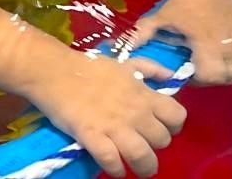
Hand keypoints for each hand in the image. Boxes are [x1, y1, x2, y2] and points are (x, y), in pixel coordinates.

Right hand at [25, 48, 185, 177]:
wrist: (54, 71)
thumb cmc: (90, 67)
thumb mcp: (125, 63)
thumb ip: (150, 69)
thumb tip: (171, 77)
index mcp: (143, 93)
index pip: (177, 116)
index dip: (173, 125)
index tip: (161, 127)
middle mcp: (135, 111)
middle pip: (163, 141)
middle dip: (155, 146)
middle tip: (143, 144)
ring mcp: (114, 125)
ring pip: (143, 157)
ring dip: (143, 167)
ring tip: (135, 167)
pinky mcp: (93, 137)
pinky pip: (112, 162)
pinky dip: (116, 170)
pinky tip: (115, 168)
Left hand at [126, 0, 231, 85]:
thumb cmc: (184, 2)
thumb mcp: (162, 17)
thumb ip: (144, 33)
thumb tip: (124, 49)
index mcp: (209, 46)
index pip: (213, 77)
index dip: (202, 78)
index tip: (194, 69)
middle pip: (231, 76)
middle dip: (218, 75)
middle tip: (207, 64)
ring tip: (224, 60)